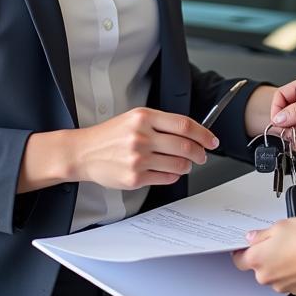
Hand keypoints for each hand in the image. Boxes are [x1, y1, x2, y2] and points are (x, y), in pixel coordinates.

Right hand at [67, 108, 217, 189]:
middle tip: (202, 155)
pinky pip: (166, 178)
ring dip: (187, 166)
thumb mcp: (134, 118)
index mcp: (144, 117)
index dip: (203, 134)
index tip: (212, 140)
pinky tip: (168, 171)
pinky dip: (173, 176)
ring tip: (184, 164)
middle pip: (185, 146)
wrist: (84, 152)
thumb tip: (191, 133)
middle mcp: (141, 136)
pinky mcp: (135, 177)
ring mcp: (138, 158)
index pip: (184, 125)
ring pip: (178, 164)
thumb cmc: (110, 135)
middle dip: (199, 153)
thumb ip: (161, 123)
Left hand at [231, 217, 295, 294]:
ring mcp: (281, 285)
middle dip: (265, 257)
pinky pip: (290, 281)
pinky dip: (293, 273)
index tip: (247, 246)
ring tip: (294, 250)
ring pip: (275, 275)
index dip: (242, 252)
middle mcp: (266, 276)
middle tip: (278, 243)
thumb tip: (253, 237)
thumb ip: (262, 234)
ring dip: (280, 266)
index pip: (239, 259)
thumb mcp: (280, 225)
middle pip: (258, 268)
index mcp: (257, 259)